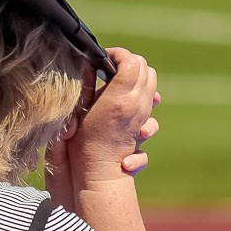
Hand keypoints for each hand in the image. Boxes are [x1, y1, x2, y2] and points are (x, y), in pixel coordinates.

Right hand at [68, 47, 160, 185]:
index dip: (118, 54)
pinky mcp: (143, 128)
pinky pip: (151, 107)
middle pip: (146, 69)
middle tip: (110, 68)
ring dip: (138, 81)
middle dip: (129, 63)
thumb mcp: (78, 111)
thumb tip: (89, 64)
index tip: (104, 57)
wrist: (97, 177)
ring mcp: (144, 117)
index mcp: (121, 98)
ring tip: (118, 85)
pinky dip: (143, 102)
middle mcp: (138, 106)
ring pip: (152, 87)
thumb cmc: (81, 145)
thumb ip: (86, 85)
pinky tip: (129, 104)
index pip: (132, 61)